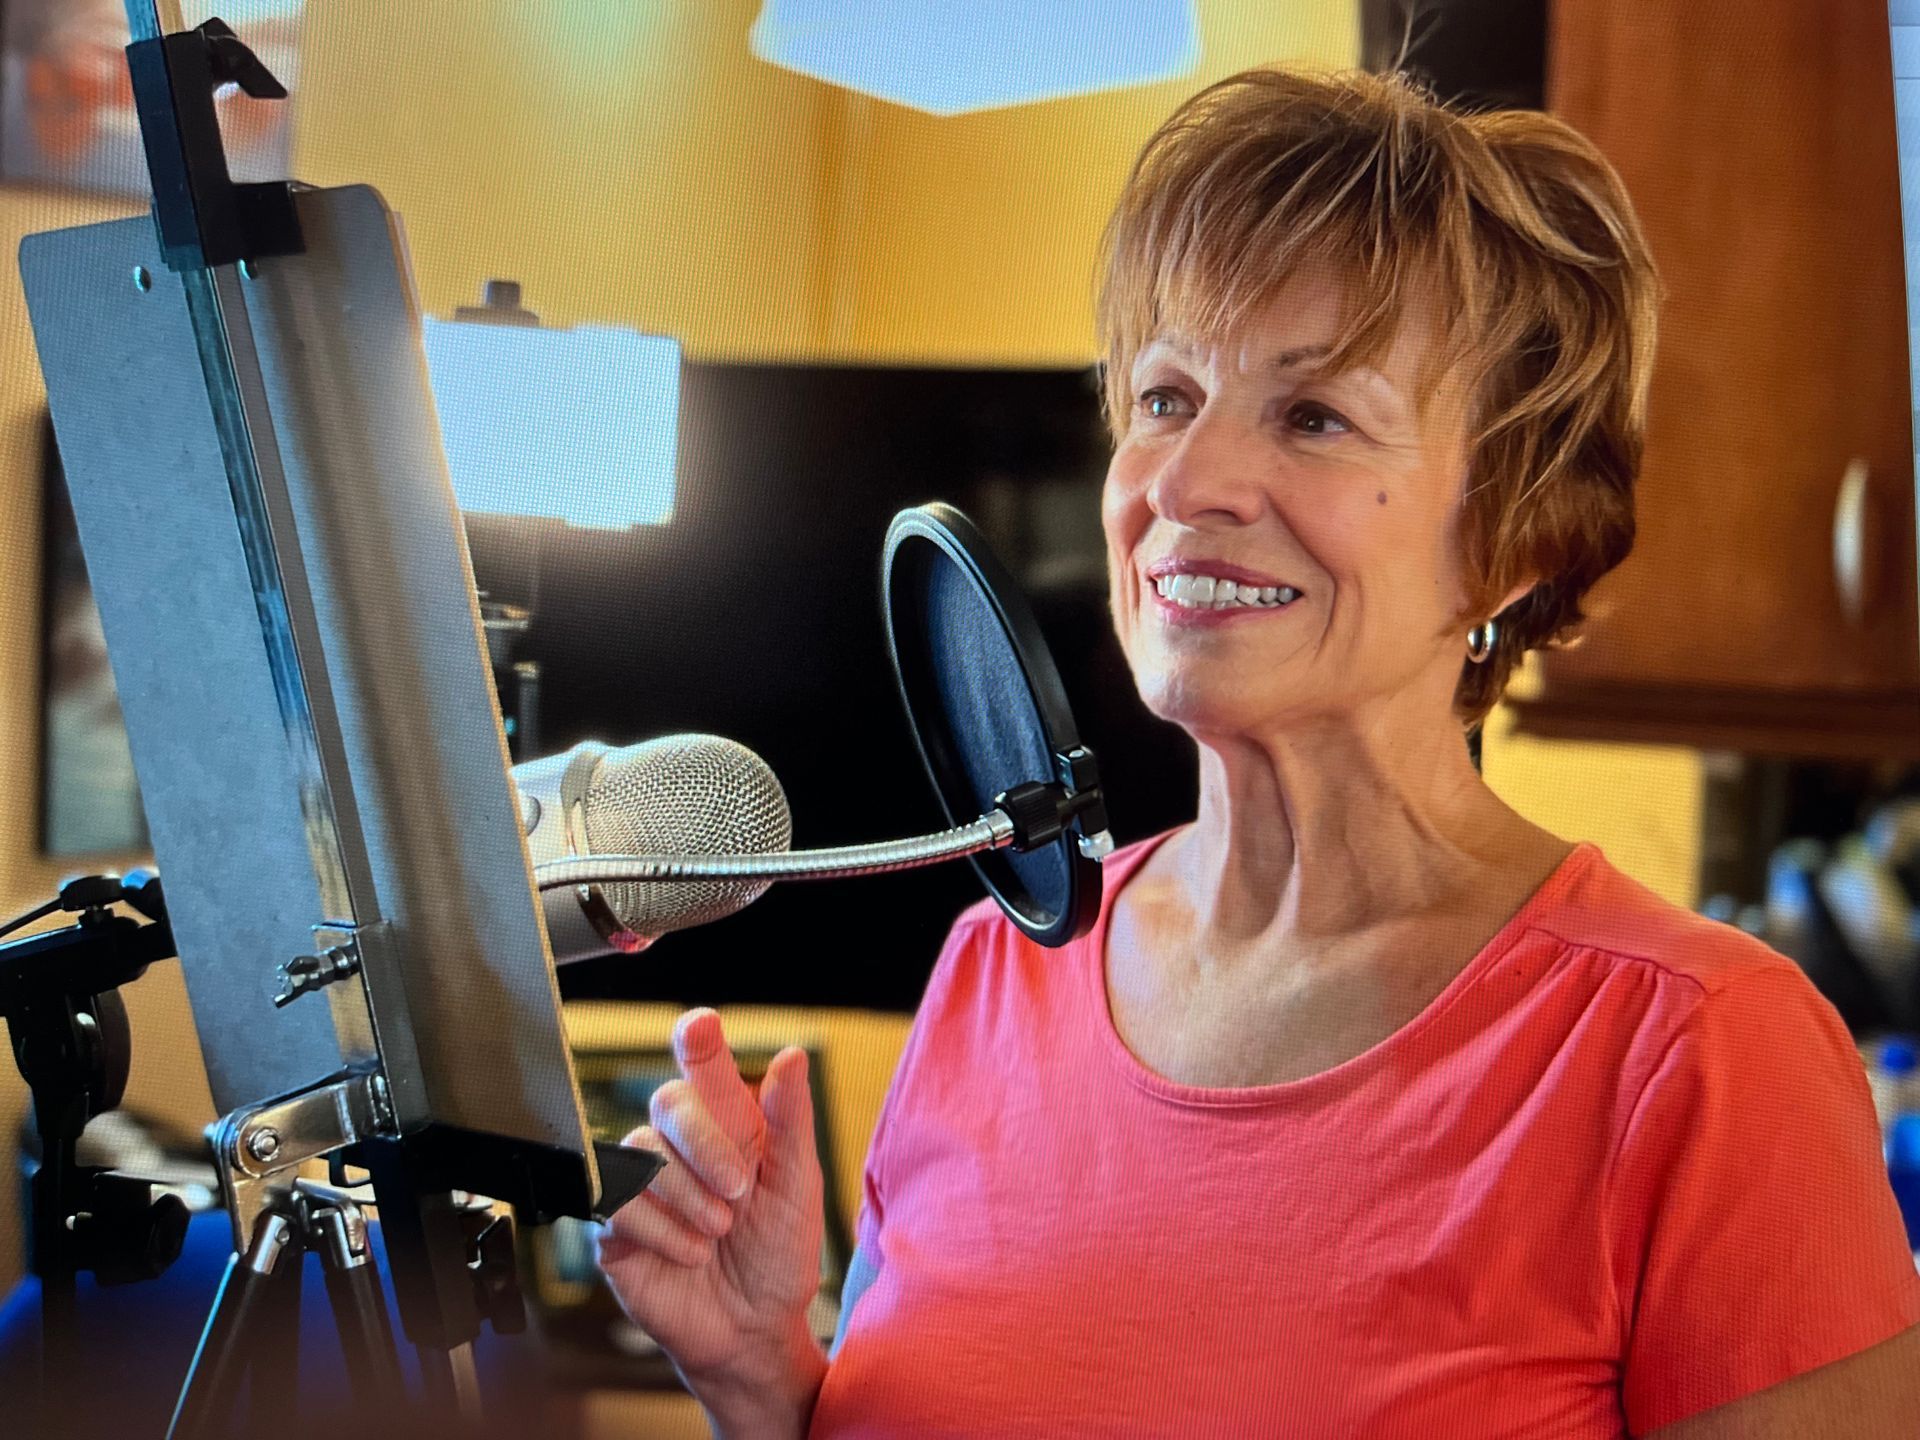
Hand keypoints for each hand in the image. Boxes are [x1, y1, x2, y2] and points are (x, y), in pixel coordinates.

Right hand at [597, 1009, 825, 1388]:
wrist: (753, 1331)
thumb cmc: (779, 1255)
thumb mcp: (799, 1188)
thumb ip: (791, 1122)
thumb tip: (792, 1056)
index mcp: (729, 1123)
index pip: (705, 1066)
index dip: (699, 1041)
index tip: (701, 1025)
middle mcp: (682, 1145)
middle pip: (668, 1101)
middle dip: (705, 1143)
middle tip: (738, 1190)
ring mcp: (645, 1184)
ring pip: (642, 1151)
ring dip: (689, 1197)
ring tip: (718, 1232)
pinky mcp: (616, 1226)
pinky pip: (619, 1204)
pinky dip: (663, 1231)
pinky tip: (691, 1253)